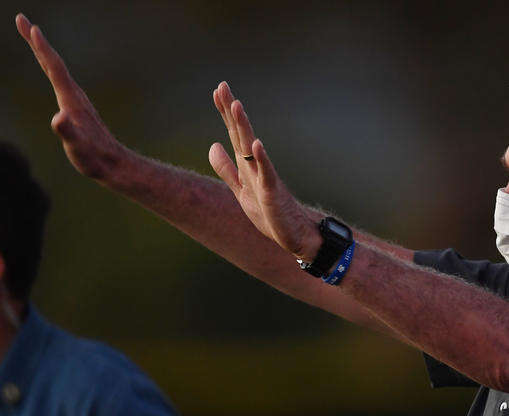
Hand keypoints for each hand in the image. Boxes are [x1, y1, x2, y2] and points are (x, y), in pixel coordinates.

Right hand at [16, 13, 125, 179]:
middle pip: (53, 63)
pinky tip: (50, 68)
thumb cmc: (94, 158)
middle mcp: (75, 96)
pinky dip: (50, 67)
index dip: (41, 47)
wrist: (114, 164)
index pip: (54, 67)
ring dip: (43, 51)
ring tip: (32, 37)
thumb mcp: (77, 147)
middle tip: (21, 19)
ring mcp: (77, 101)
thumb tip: (58, 118)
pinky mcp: (78, 108)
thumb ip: (67, 132)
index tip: (30, 26)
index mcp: (71, 99)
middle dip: (36, 42)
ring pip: (57, 70)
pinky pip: (60, 80)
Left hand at [209, 82, 320, 260]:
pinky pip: (266, 173)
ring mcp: (265, 178)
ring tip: (236, 106)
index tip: (218, 90)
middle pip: (241, 134)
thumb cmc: (270, 213)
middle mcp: (256, 167)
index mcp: (247, 166)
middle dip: (231, 111)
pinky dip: (261, 158)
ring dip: (244, 127)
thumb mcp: (240, 190)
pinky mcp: (273, 192)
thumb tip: (212, 145)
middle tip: (222, 86)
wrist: (295, 235)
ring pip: (252, 149)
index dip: (225, 113)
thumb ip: (226, 169)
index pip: (234, 134)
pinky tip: (256, 143)